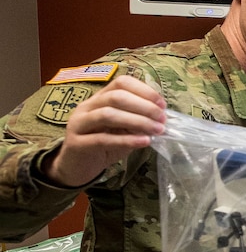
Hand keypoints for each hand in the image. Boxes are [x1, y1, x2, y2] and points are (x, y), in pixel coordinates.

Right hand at [42, 75, 166, 186]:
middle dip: (144, 106)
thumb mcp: (124, 130)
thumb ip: (138, 122)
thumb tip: (162, 119)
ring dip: (137, 121)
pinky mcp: (76, 144)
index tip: (162, 105)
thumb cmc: (104, 146)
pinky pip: (102, 139)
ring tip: (157, 130)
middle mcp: (87, 107)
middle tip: (162, 119)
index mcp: (99, 99)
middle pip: (116, 97)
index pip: (121, 83)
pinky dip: (126, 140)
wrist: (77, 167)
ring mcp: (79, 124)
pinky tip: (144, 142)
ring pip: (108, 115)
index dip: (144, 91)